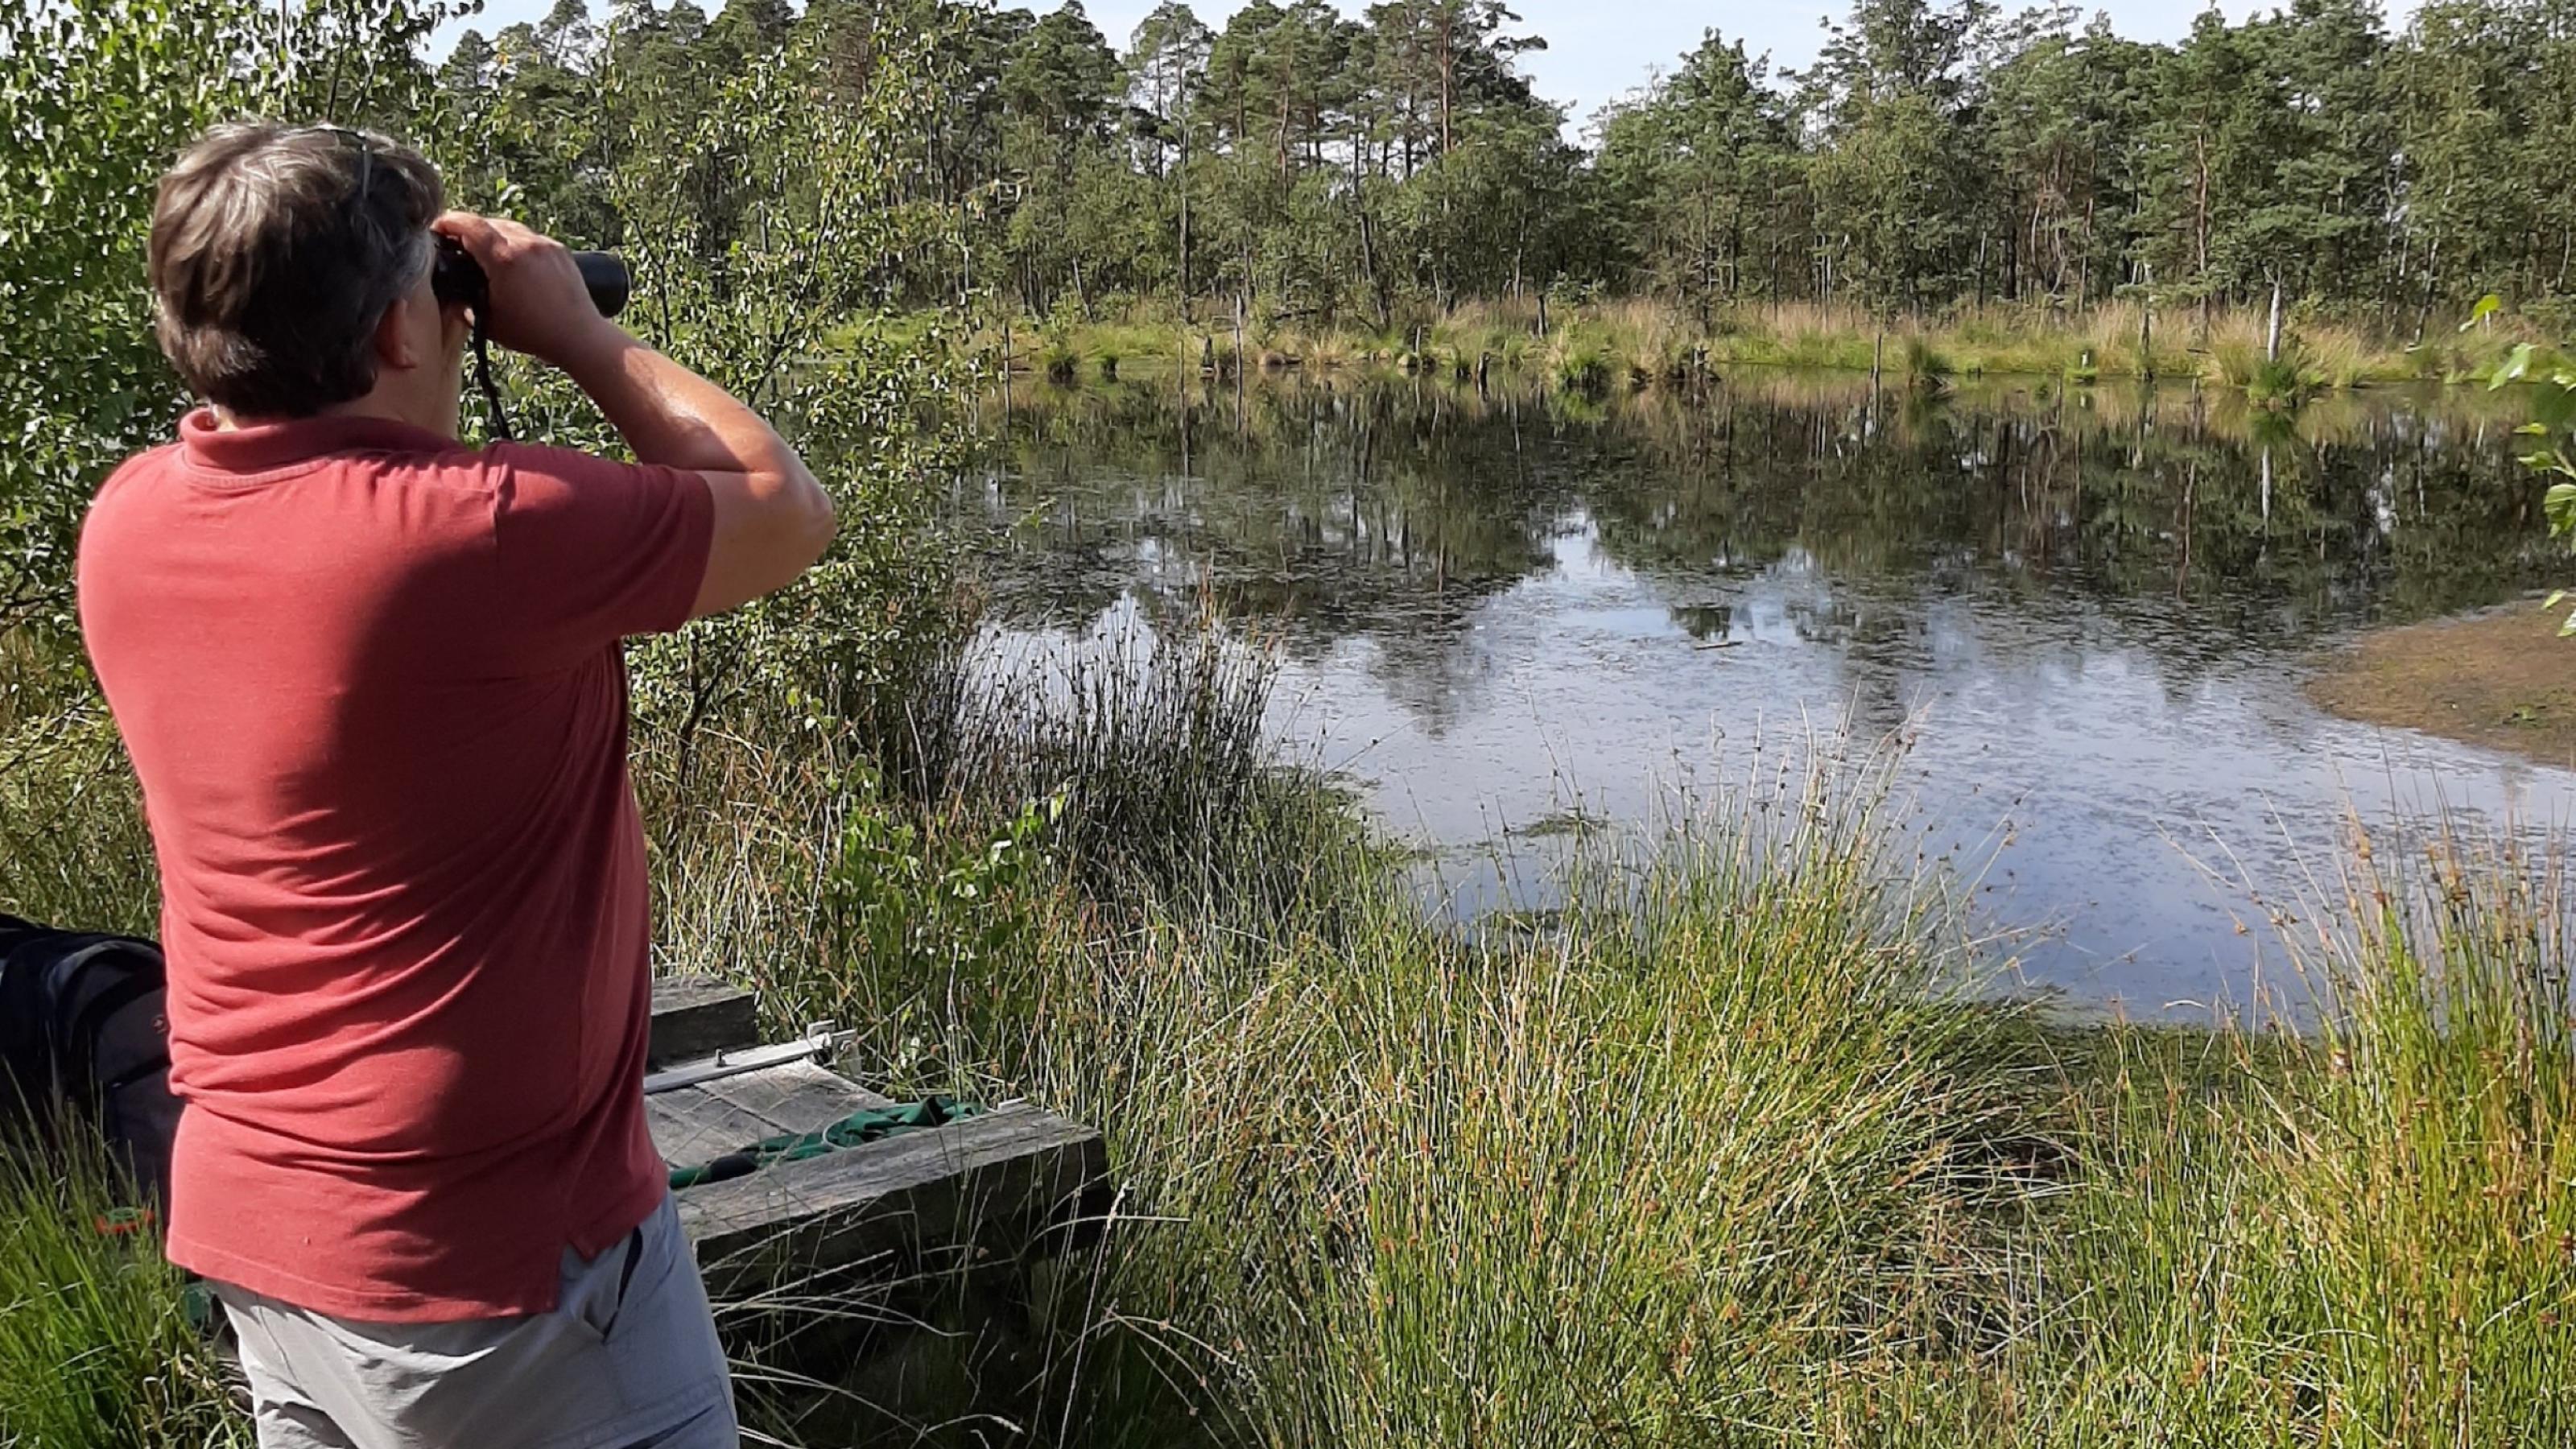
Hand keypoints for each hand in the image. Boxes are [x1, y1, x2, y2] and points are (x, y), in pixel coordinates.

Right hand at [432, 212, 620, 368]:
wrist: (580, 337)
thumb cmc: (536, 333)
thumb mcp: (489, 321)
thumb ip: (466, 305)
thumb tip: (454, 295)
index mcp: (505, 258)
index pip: (469, 225)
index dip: (448, 223)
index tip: (437, 229)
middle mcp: (526, 244)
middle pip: (488, 222)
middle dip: (468, 229)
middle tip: (457, 243)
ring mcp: (545, 245)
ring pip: (510, 227)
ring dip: (492, 233)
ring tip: (483, 250)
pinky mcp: (560, 251)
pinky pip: (530, 237)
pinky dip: (515, 242)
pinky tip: (511, 258)